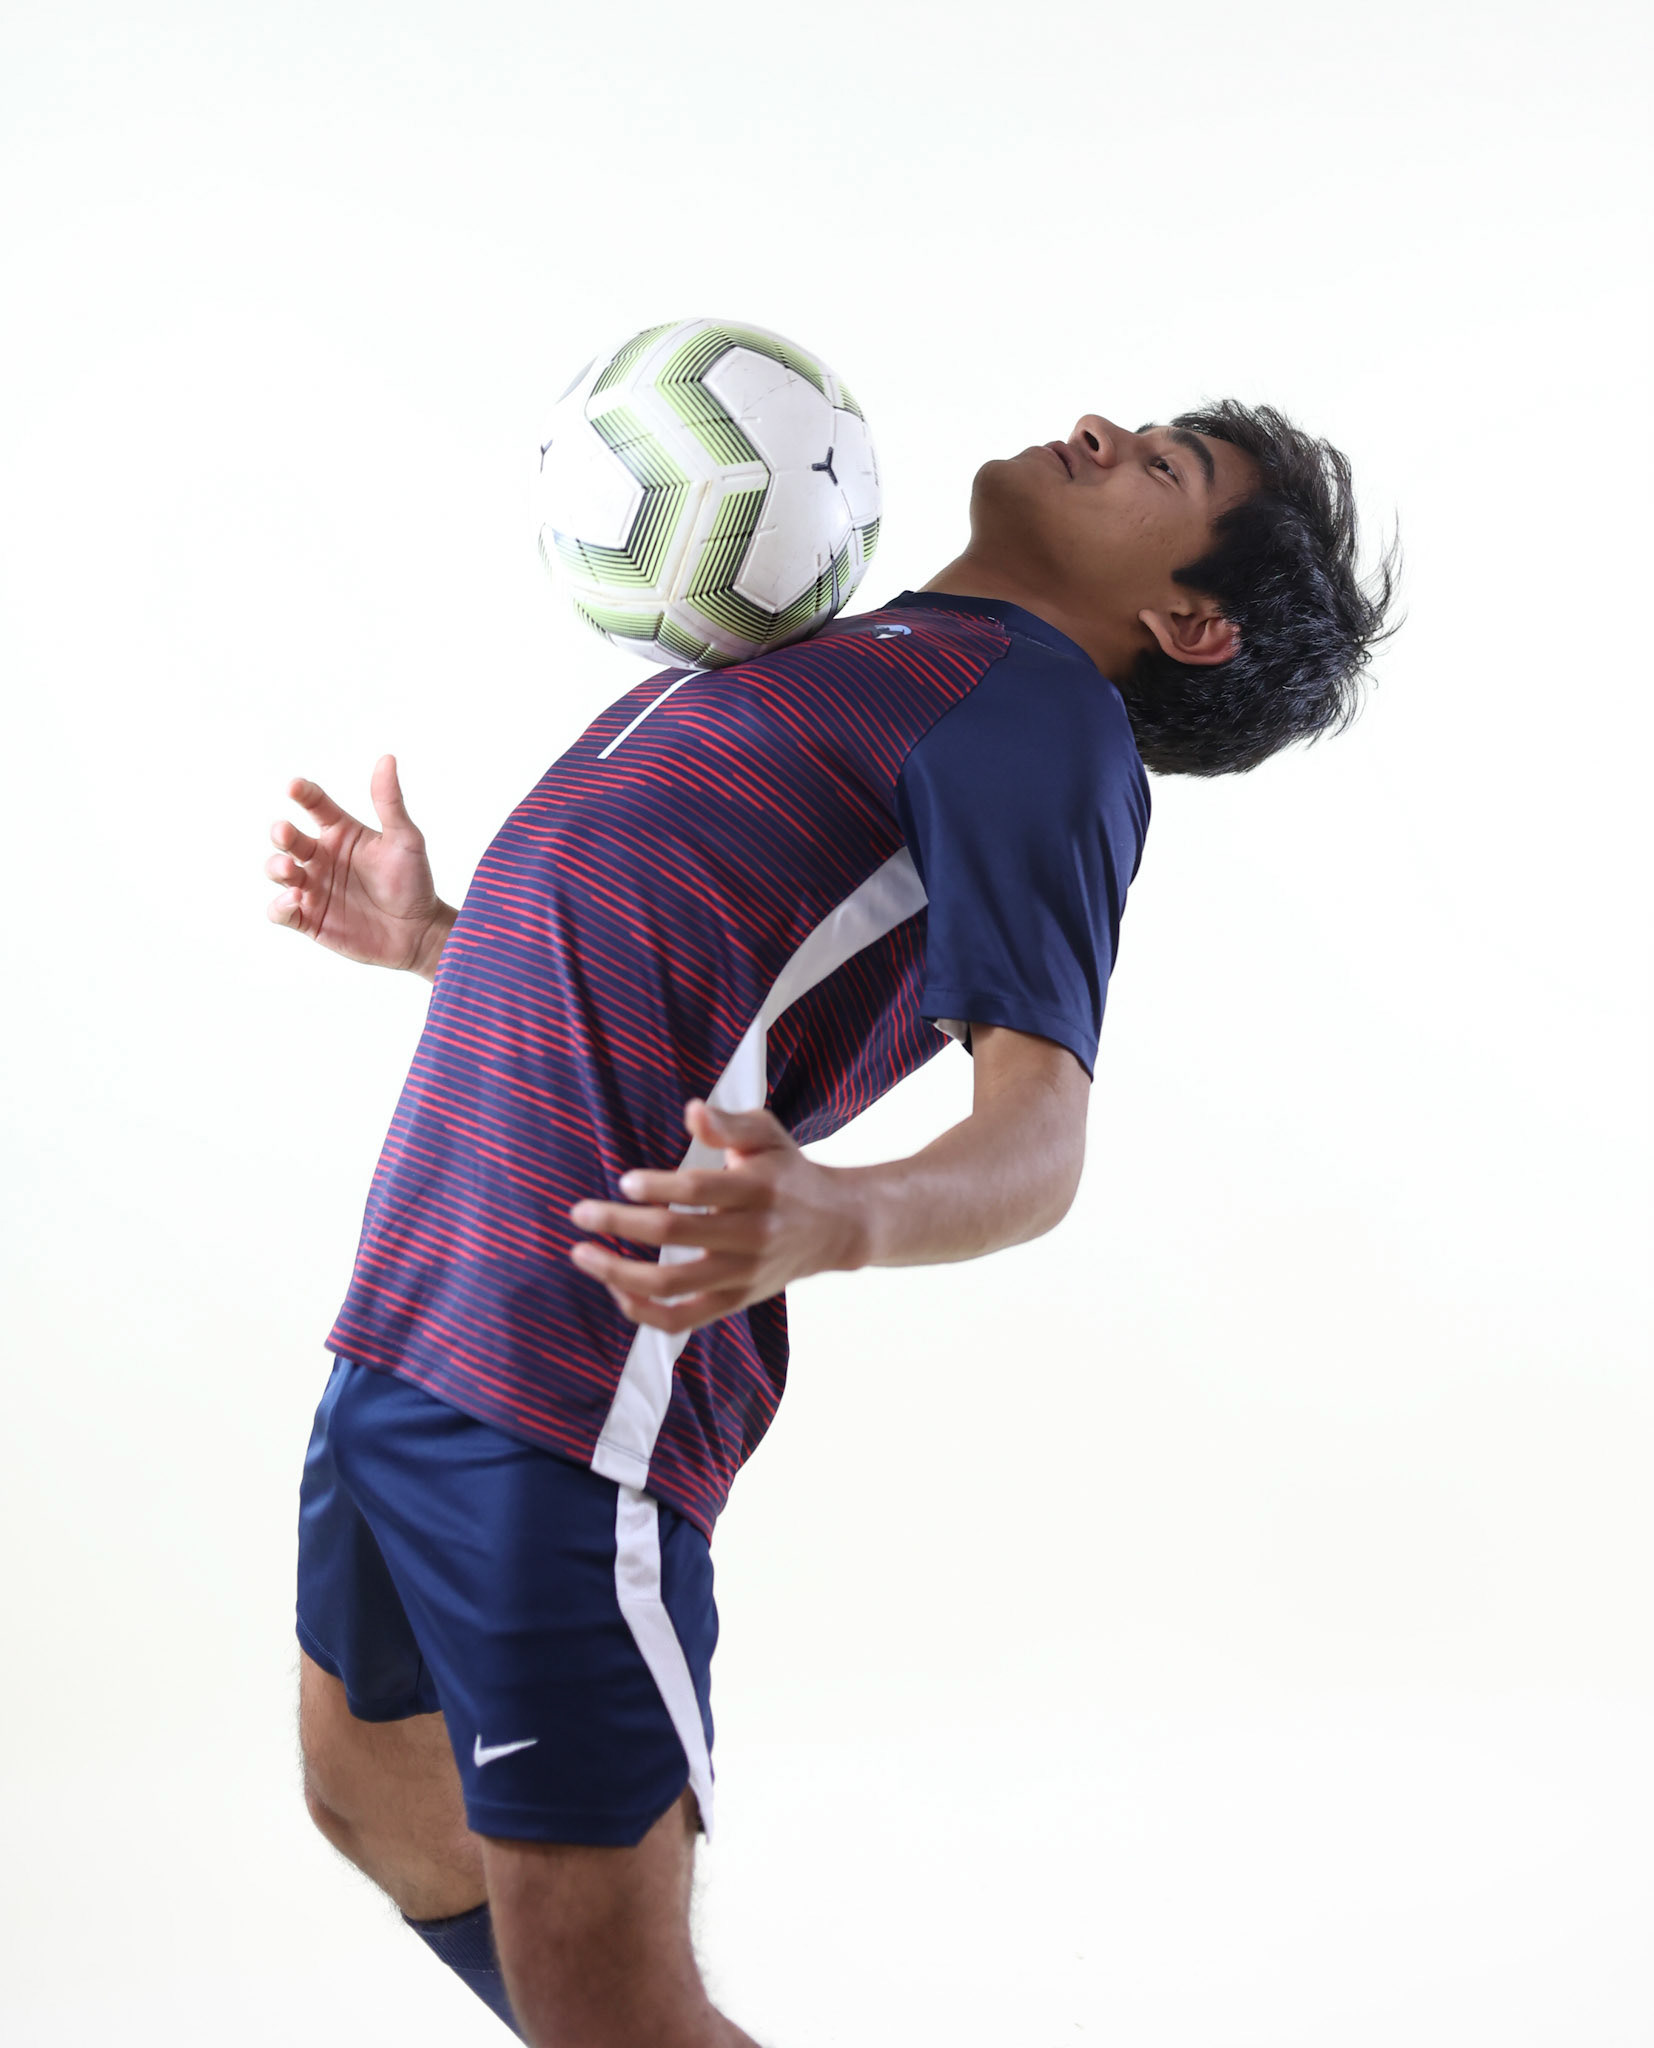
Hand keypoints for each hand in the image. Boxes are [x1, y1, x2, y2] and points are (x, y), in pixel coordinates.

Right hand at [265, 754, 453, 975]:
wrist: (418, 932)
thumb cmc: (413, 882)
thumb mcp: (405, 838)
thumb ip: (389, 802)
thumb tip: (387, 758)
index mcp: (340, 832)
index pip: (314, 804)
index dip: (301, 792)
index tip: (294, 787)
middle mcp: (321, 856)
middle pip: (287, 837)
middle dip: (281, 833)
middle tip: (286, 834)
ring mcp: (312, 887)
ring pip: (277, 871)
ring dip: (277, 868)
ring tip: (292, 871)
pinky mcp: (308, 918)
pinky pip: (280, 911)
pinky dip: (280, 906)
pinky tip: (295, 901)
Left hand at [567, 1100, 863, 1335]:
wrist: (833, 1226)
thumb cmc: (786, 1171)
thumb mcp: (767, 1135)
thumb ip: (728, 1124)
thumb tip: (692, 1110)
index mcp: (758, 1189)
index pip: (700, 1191)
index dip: (659, 1187)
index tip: (624, 1182)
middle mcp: (752, 1235)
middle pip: (677, 1234)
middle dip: (620, 1224)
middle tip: (579, 1213)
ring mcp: (742, 1275)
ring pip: (672, 1284)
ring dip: (619, 1273)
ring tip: (582, 1254)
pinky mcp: (734, 1301)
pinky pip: (681, 1319)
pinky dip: (642, 1312)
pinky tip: (616, 1288)